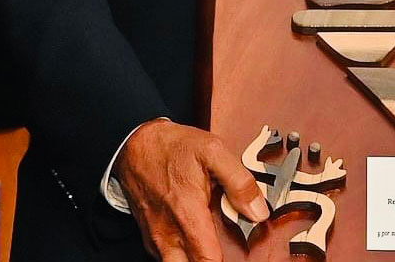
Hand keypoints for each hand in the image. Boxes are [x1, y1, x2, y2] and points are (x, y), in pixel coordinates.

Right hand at [114, 120, 267, 261]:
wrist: (136, 144)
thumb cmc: (172, 147)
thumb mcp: (212, 151)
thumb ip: (239, 182)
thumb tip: (258, 212)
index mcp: (187, 214)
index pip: (208, 260)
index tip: (239, 254)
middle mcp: (169, 232)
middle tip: (223, 251)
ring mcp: (157, 237)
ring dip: (194, 260)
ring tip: (210, 248)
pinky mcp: (150, 236)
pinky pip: (166, 258)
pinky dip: (182, 256)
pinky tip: (194, 242)